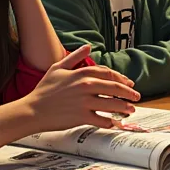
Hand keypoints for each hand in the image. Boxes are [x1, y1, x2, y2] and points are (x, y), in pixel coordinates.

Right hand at [24, 45, 140, 131]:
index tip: (128, 83)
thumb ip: (75, 56)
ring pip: (112, 104)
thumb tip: (88, 46)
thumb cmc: (44, 90)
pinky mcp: (82, 116)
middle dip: (129, 93)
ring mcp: (85, 102)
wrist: (32, 110)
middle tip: (136, 96)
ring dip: (124, 107)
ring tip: (131, 110)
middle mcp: (86, 86)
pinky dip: (111, 122)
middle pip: (115, 88)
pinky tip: (115, 123)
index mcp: (82, 73)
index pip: (108, 73)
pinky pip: (102, 120)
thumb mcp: (58, 67)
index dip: (121, 78)